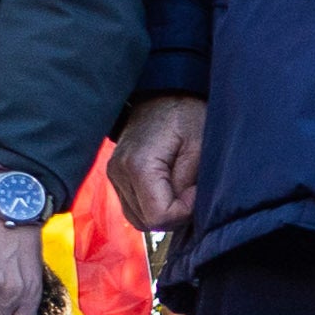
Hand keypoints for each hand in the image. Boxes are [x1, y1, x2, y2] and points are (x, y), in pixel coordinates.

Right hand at [113, 92, 205, 231]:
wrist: (163, 92)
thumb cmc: (185, 114)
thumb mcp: (199, 146)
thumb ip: (189, 184)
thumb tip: (183, 209)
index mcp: (138, 166)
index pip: (159, 216)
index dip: (184, 211)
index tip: (197, 190)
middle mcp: (119, 174)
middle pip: (147, 221)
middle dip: (175, 214)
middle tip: (192, 191)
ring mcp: (114, 175)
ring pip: (140, 218)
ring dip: (164, 211)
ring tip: (182, 188)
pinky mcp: (117, 176)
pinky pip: (135, 206)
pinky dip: (154, 204)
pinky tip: (170, 188)